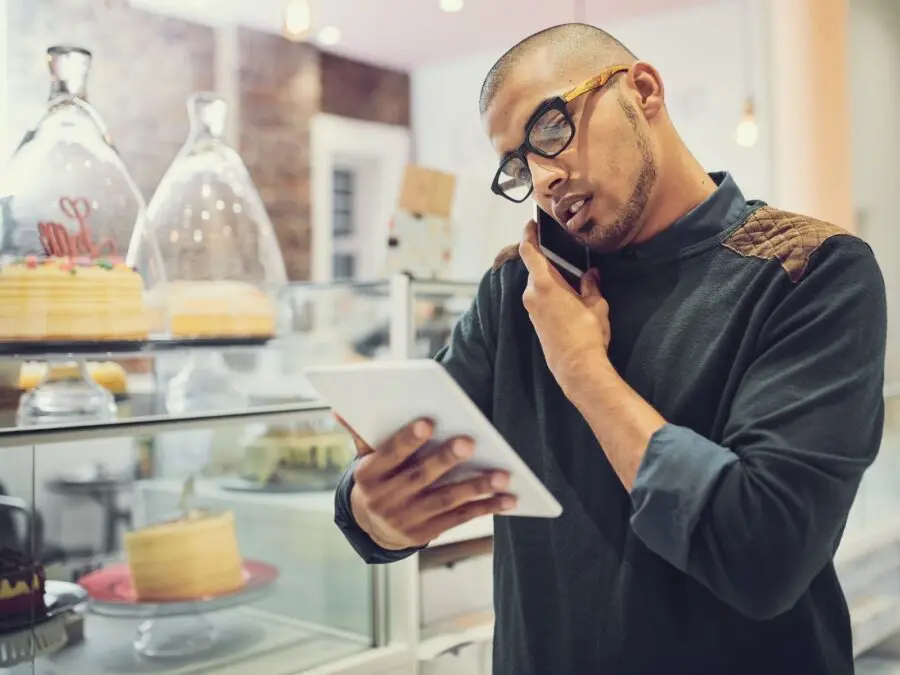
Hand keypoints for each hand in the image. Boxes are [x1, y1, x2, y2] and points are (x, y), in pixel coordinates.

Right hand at [337, 415, 516, 549]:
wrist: (371, 527)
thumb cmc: (377, 478)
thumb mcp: (364, 457)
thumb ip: (362, 433)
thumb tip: (339, 409)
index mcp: (368, 475)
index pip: (388, 455)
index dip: (407, 440)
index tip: (428, 422)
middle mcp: (385, 500)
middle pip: (420, 477)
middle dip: (446, 459)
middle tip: (470, 441)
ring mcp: (406, 520)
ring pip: (444, 500)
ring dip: (475, 488)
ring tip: (502, 474)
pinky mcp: (425, 534)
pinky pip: (459, 519)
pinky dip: (485, 508)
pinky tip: (508, 499)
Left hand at [519, 220, 611, 392]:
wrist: (577, 366)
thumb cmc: (587, 334)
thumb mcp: (596, 304)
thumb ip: (590, 285)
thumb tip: (591, 275)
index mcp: (545, 284)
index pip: (530, 251)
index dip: (529, 235)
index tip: (530, 225)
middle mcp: (532, 294)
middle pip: (535, 268)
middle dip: (548, 260)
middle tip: (565, 254)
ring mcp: (531, 308)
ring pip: (538, 284)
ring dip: (550, 278)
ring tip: (571, 279)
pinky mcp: (534, 321)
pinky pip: (539, 298)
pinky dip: (549, 292)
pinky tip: (567, 298)